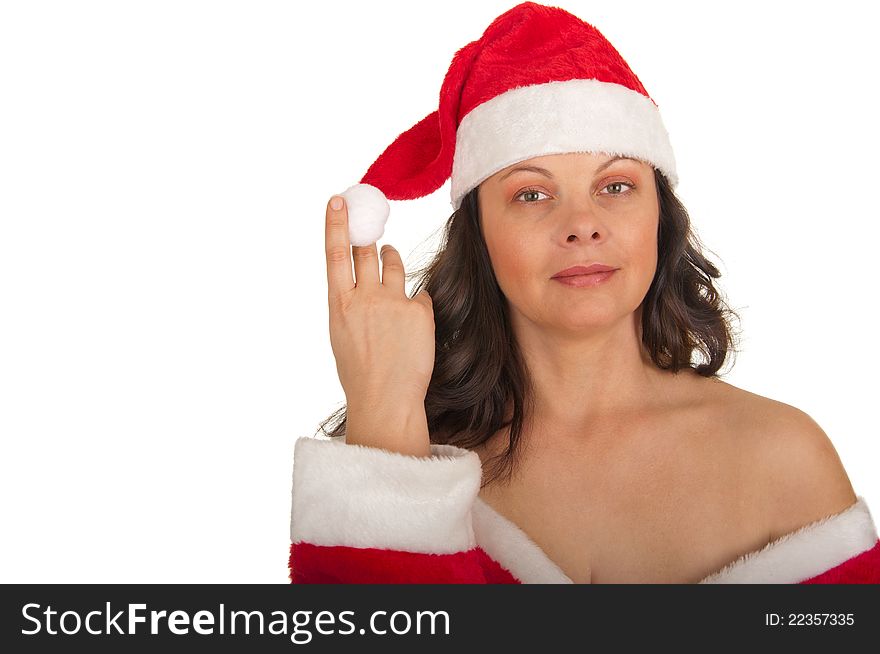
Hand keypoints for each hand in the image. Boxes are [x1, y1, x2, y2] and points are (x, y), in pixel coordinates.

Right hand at [324, 195, 434, 451]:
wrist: (386, 400)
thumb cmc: (361, 373)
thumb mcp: (342, 335)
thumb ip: (350, 304)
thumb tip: (360, 281)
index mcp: (339, 305)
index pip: (334, 254)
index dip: (337, 224)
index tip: (339, 199)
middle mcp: (364, 298)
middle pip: (367, 252)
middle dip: (370, 242)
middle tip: (374, 240)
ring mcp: (392, 302)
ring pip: (394, 264)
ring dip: (392, 263)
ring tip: (392, 285)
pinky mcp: (419, 311)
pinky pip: (419, 293)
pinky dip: (416, 302)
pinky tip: (412, 324)